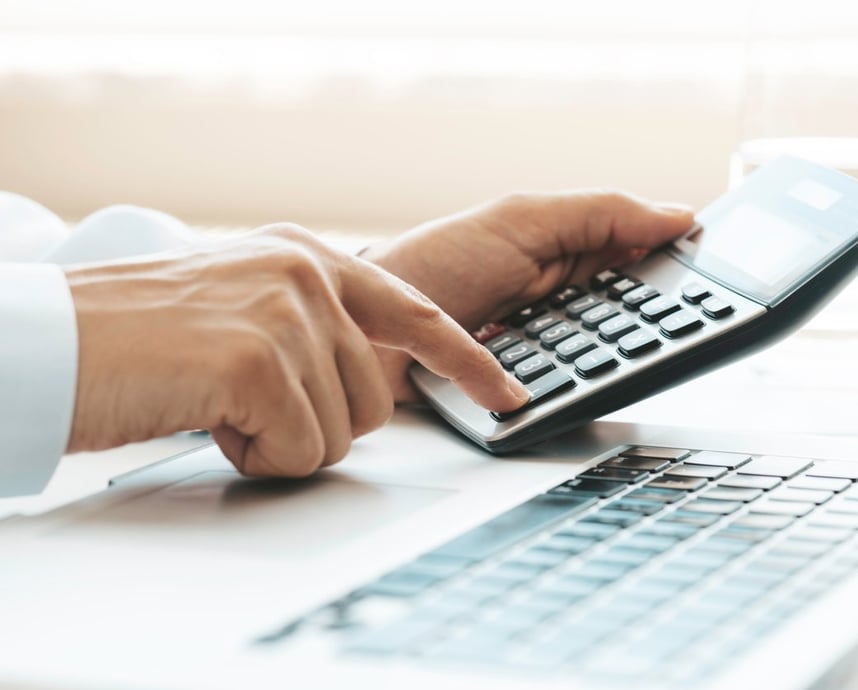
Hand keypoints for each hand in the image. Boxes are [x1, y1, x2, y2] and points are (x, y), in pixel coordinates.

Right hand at [65, 224, 527, 476]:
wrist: (47, 341)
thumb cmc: (136, 337)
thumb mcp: (242, 306)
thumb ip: (312, 326)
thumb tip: (367, 385)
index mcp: (306, 256)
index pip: (417, 312)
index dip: (468, 361)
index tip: (507, 395)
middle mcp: (306, 272)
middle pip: (376, 399)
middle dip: (319, 423)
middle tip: (246, 404)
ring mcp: (286, 311)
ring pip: (342, 433)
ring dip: (281, 440)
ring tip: (217, 404)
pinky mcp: (259, 359)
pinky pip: (302, 453)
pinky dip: (256, 458)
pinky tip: (208, 420)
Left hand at [364, 191, 694, 399]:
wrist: (363, 331)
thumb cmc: (433, 266)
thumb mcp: (520, 221)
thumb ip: (600, 212)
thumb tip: (680, 216)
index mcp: (573, 254)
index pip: (650, 261)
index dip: (687, 270)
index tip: (725, 280)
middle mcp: (570, 306)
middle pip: (642, 319)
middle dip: (655, 321)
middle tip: (676, 319)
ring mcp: (554, 354)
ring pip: (616, 362)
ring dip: (618, 358)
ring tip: (617, 348)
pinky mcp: (534, 397)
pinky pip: (578, 398)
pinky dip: (582, 392)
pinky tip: (582, 383)